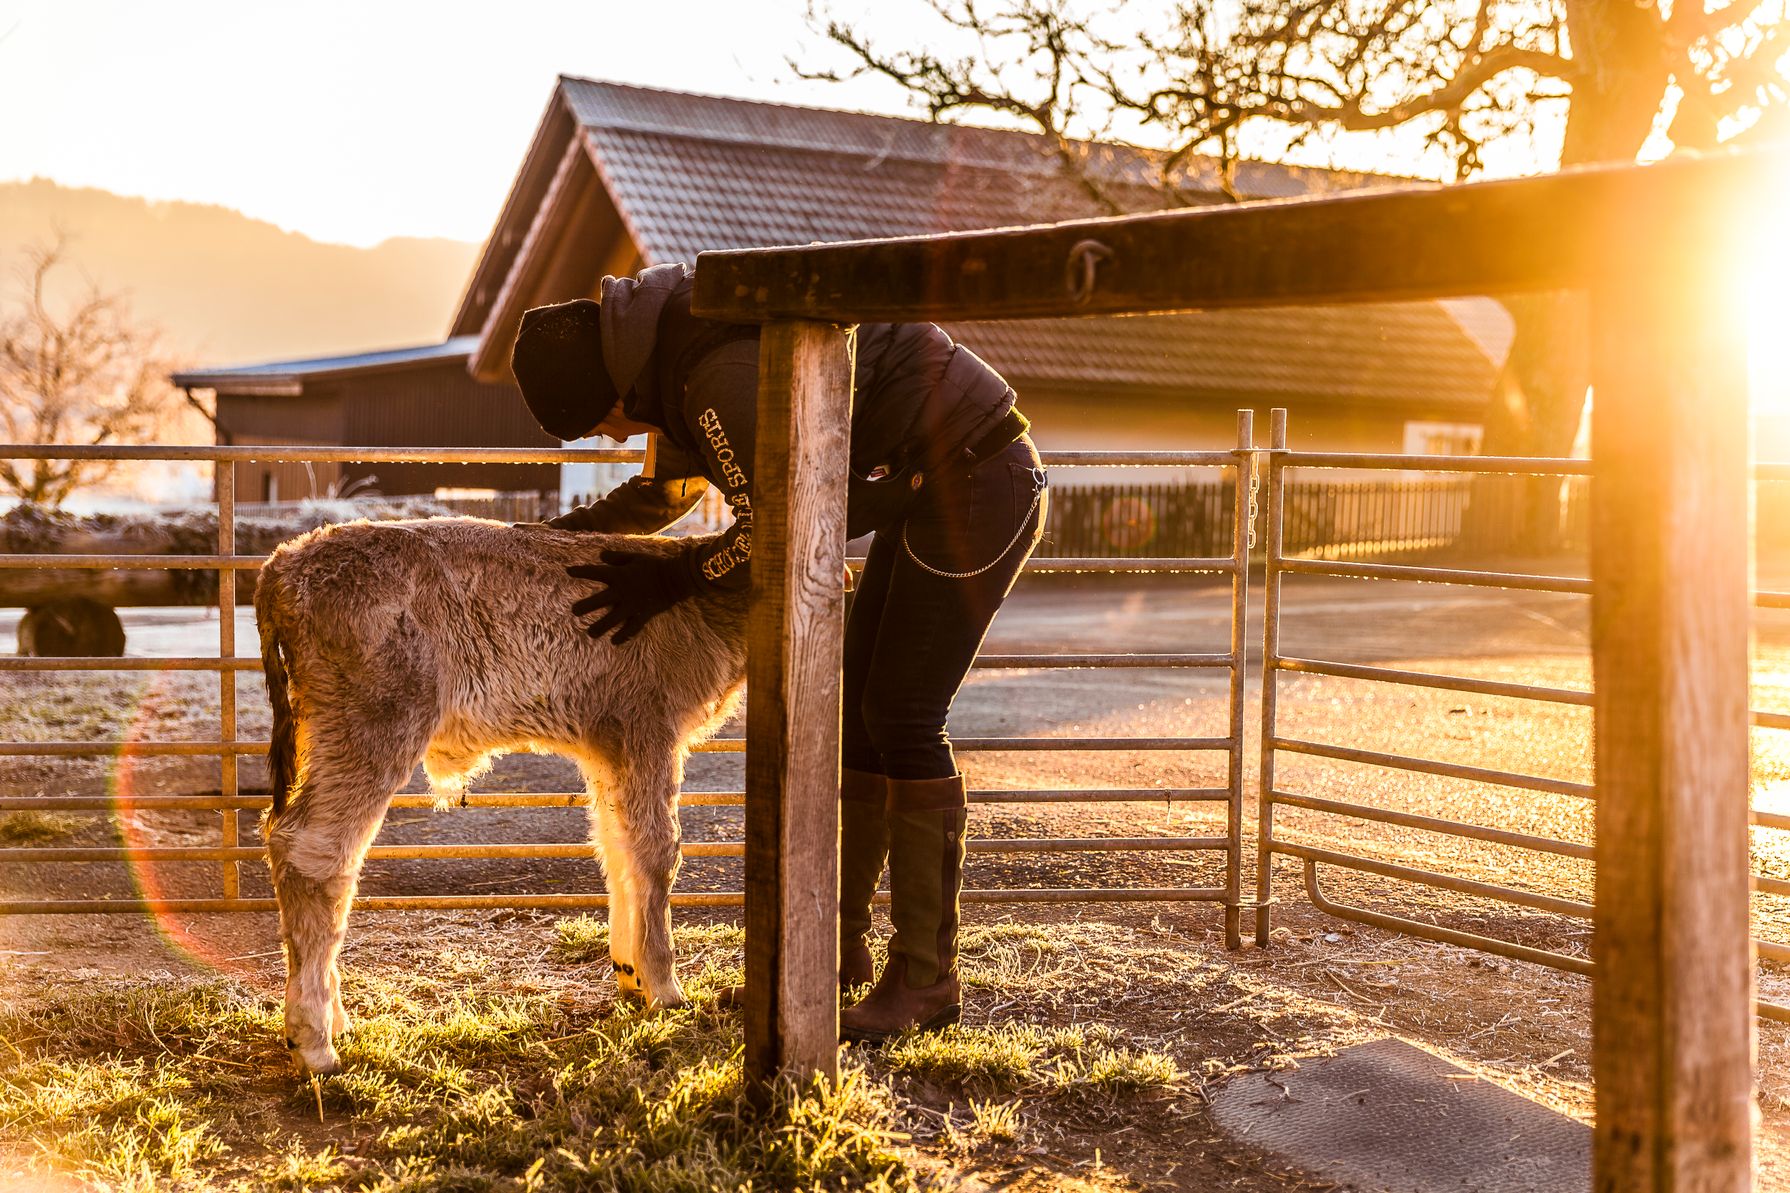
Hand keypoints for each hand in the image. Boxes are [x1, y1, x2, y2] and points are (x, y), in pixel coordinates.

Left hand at [567, 550, 696, 644]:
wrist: (675, 577)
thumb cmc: (654, 565)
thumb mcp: (634, 557)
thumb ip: (617, 557)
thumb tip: (601, 555)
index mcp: (618, 575)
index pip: (595, 572)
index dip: (580, 571)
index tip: (568, 571)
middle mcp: (621, 591)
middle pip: (597, 601)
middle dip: (584, 607)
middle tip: (574, 612)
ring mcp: (631, 605)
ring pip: (611, 620)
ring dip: (600, 627)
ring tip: (590, 634)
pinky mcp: (642, 614)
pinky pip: (631, 628)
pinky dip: (623, 636)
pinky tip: (614, 642)